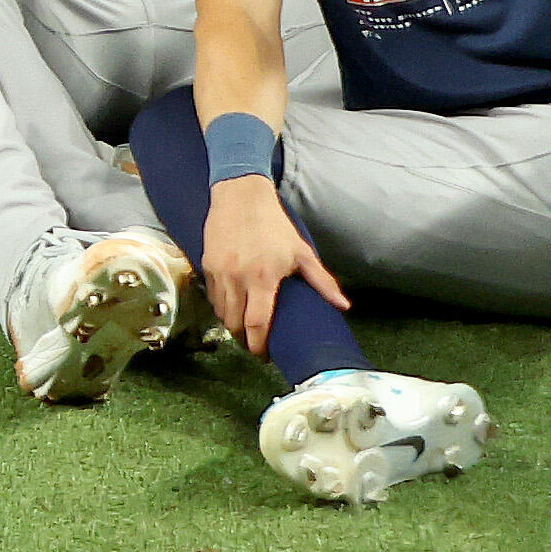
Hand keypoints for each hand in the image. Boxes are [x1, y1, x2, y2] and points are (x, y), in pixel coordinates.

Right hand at [201, 167, 351, 359]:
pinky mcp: (206, 264)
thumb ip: (322, 281)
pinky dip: (221, 306)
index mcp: (263, 278)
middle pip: (234, 323)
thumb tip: (344, 306)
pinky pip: (212, 296)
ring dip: (231, 324)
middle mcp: (237, 278)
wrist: (240, 196)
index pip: (257, 323)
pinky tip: (231, 307)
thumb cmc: (274, 225)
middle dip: (243, 339)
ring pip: (221, 311)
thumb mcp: (301, 252)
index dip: (259, 345)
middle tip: (254, 344)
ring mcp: (219, 271)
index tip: (264, 355)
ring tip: (243, 327)